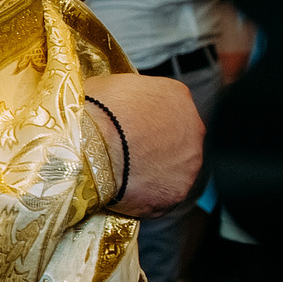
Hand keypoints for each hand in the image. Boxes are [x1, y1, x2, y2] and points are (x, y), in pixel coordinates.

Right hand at [82, 72, 202, 217]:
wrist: (90, 146)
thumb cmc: (95, 111)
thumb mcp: (110, 85)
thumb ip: (129, 95)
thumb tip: (119, 103)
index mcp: (176, 96)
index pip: (168, 107)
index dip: (145, 120)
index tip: (128, 126)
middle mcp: (193, 128)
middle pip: (177, 139)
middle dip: (155, 146)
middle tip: (126, 151)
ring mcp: (189, 163)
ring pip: (173, 169)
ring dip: (153, 171)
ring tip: (122, 173)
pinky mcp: (176, 192)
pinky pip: (161, 196)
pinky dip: (145, 195)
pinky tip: (122, 190)